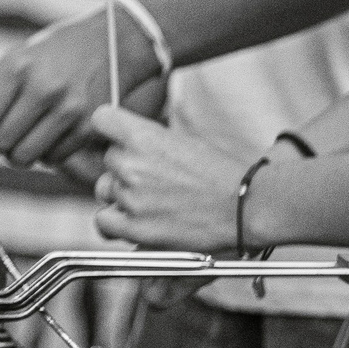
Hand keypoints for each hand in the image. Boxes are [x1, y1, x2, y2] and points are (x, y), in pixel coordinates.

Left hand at [0, 11, 161, 168]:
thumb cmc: (57, 53)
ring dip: (18, 151)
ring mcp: (69, 110)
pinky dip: (45, 152)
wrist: (114, 42)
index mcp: (17, 67)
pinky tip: (51, 130)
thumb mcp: (16, 59)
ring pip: (24, 157)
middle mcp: (44, 88)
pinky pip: (52, 159)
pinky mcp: (89, 127)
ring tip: (25, 130)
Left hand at [87, 101, 245, 250]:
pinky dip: (116, 222)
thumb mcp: (185, 140)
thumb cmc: (223, 174)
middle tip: (154, 175)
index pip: (101, 119)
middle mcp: (131, 164)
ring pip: (105, 189)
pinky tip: (135, 220)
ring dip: (121, 194)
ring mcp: (130, 197)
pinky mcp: (135, 227)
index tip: (119, 136)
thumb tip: (132, 138)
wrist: (246, 205)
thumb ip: (152, 140)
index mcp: (144, 136)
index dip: (111, 128)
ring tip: (150, 199)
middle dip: (126, 165)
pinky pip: (104, 221)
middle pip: (108, 158)